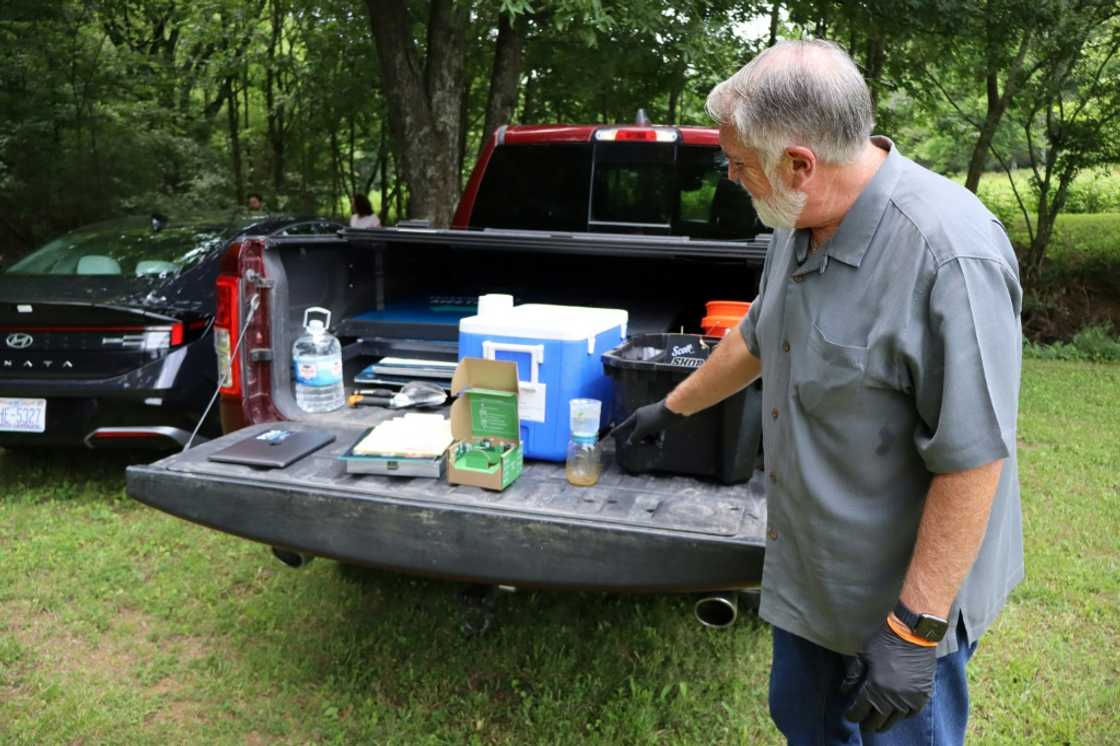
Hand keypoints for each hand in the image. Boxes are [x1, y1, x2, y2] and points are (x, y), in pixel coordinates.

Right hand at [615, 399, 685, 445]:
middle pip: (638, 432)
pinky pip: (656, 433)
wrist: (672, 411)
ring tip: (657, 444)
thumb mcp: (642, 430)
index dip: (618, 431)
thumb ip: (635, 437)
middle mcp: (643, 417)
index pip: (624, 425)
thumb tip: (629, 443)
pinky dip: (657, 438)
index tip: (612, 435)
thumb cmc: (655, 418)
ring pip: (648, 434)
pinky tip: (660, 444)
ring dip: (651, 440)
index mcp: (636, 416)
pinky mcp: (661, 422)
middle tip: (646, 445)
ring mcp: (652, 420)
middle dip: (642, 440)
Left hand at [842, 615, 936, 732]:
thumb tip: (844, 692)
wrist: (913, 634)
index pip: (860, 711)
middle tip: (864, 722)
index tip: (851, 716)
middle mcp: (892, 698)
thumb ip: (853, 676)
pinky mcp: (923, 696)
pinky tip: (898, 713)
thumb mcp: (863, 656)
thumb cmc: (884, 642)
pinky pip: (912, 714)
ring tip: (880, 722)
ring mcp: (909, 699)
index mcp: (875, 688)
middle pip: (877, 721)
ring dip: (885, 722)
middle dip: (868, 723)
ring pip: (895, 720)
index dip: (853, 715)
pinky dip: (903, 715)